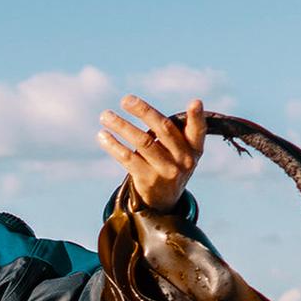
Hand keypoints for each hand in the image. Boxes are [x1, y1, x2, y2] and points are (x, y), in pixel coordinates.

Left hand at [97, 95, 205, 211]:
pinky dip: (114, 145)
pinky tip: (102, 135)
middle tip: (125, 100)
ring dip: (121, 126)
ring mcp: (166, 171)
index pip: (198, 130)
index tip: (195, 102)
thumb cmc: (171, 163)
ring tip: (105, 115)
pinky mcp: (148, 180)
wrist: (165, 200)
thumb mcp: (182, 150)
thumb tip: (145, 107)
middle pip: (163, 129)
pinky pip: (128, 158)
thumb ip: (176, 130)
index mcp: (194, 148)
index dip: (197, 116)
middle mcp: (183, 160)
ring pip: (142, 142)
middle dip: (144, 111)